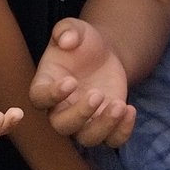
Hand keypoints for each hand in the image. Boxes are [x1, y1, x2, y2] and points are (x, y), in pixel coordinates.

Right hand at [31, 18, 134, 148]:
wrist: (104, 53)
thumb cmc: (82, 42)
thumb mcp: (75, 28)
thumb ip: (67, 30)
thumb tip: (67, 40)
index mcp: (46, 83)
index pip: (39, 98)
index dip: (52, 95)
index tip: (70, 81)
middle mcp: (60, 108)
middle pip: (61, 125)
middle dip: (80, 114)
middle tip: (97, 93)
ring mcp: (83, 120)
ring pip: (87, 138)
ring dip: (103, 126)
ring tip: (119, 105)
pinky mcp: (105, 124)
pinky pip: (111, 140)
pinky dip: (122, 132)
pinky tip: (130, 110)